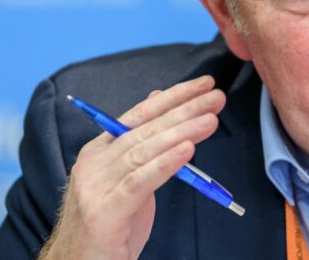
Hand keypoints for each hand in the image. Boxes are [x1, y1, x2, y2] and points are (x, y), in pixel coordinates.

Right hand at [39, 75, 224, 259]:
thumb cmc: (108, 225)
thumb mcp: (126, 180)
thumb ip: (141, 144)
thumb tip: (158, 100)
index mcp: (98, 151)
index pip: (139, 114)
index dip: (173, 97)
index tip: (204, 85)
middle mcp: (94, 164)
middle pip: (145, 129)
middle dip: (184, 110)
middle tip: (215, 97)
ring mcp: (96, 187)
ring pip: (144, 151)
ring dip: (181, 132)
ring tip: (209, 120)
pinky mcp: (104, 213)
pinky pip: (139, 182)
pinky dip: (165, 163)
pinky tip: (187, 151)